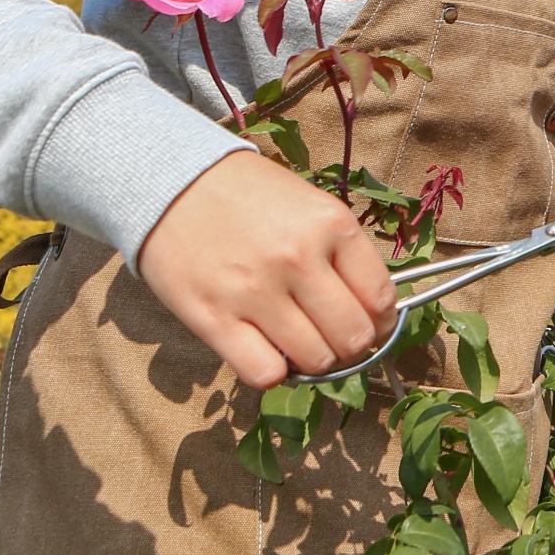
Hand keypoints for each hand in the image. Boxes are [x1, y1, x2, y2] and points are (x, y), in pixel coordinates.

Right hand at [136, 151, 397, 389]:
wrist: (172, 180)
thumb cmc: (250, 196)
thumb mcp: (311, 206)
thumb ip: (343, 254)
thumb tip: (373, 311)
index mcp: (332, 225)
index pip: (381, 298)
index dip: (382, 323)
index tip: (372, 327)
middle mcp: (298, 259)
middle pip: (354, 337)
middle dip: (353, 347)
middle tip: (335, 340)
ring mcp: (255, 291)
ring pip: (316, 361)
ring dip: (314, 362)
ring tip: (299, 343)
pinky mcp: (213, 318)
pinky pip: (265, 373)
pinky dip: (273, 372)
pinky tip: (267, 351)